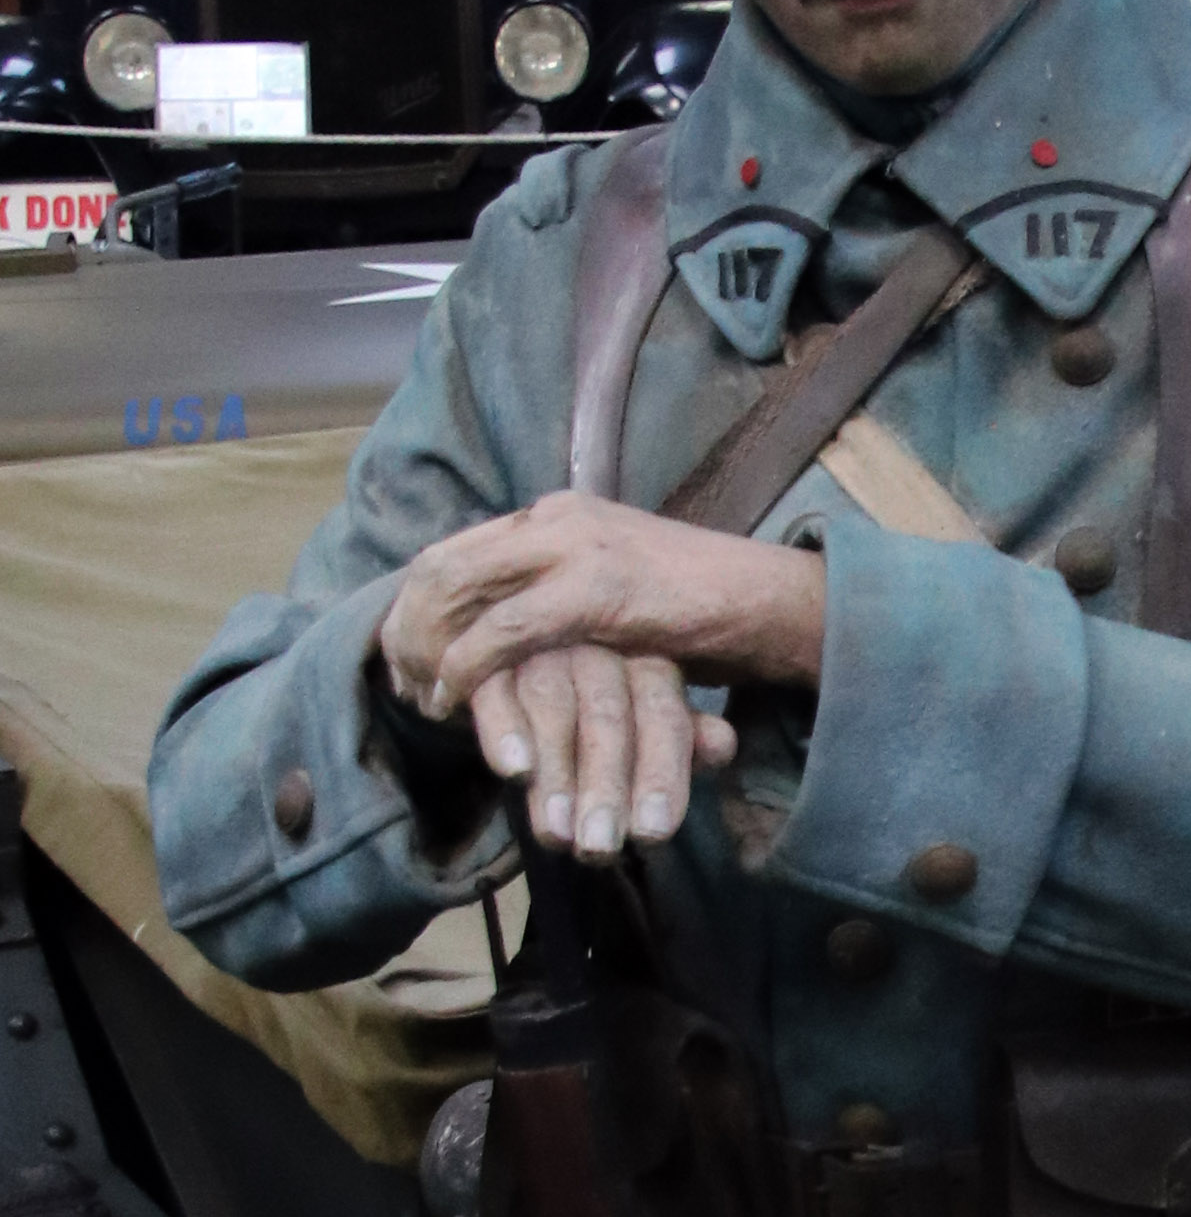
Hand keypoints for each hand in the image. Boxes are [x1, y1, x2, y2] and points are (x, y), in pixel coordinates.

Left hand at [379, 495, 825, 858]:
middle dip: (406, 626)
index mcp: (557, 514)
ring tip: (419, 696)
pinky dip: (466, 668)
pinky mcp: (595, 589)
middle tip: (398, 680)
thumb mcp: (612, 591)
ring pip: (459, 588)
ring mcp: (575, 547)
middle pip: (441, 563)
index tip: (402, 655)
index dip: (414, 604)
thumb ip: (559, 595)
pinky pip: (503, 630)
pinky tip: (455, 701)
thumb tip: (506, 631)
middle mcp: (556, 519)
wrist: (766, 602)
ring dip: (425, 648)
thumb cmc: (697, 610)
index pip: (455, 548)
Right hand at [469, 642, 737, 855]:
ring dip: (556, 773)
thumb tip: (721, 744)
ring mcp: (541, 648)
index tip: (652, 833)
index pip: (662, 714)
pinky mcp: (486, 658)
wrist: (508, 664)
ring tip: (557, 834)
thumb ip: (679, 740)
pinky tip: (514, 772)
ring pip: (552, 704)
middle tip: (600, 847)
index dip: (659, 773)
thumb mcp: (641, 724)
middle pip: (607, 714)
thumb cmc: (589, 708)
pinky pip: (495, 689)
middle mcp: (598, 647)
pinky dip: (504, 730)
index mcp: (647, 661)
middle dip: (605, 785)